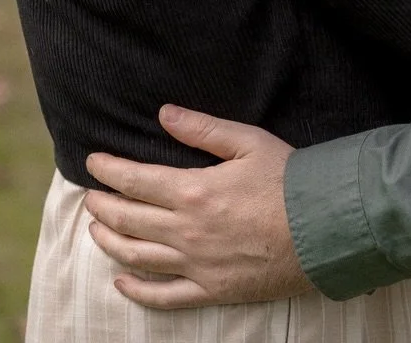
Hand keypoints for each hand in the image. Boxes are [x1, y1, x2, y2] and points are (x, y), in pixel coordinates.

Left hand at [83, 105, 307, 307]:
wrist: (321, 228)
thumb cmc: (288, 179)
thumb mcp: (248, 141)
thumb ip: (202, 128)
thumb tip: (163, 114)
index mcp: (193, 191)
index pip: (135, 180)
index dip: (109, 170)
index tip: (92, 162)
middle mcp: (186, 231)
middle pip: (129, 219)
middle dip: (102, 206)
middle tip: (90, 196)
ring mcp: (196, 265)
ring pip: (137, 256)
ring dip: (109, 242)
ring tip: (95, 230)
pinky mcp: (210, 290)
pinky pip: (163, 297)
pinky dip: (136, 291)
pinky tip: (120, 282)